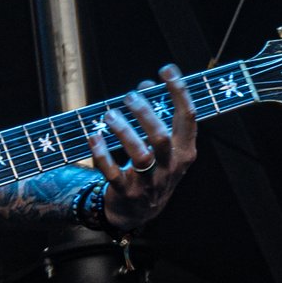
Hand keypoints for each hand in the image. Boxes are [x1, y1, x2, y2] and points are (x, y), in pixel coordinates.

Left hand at [87, 64, 198, 231]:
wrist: (139, 212)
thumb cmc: (152, 168)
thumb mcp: (162, 145)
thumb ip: (156, 114)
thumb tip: (145, 84)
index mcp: (184, 151)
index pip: (188, 117)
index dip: (179, 92)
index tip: (166, 70)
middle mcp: (170, 166)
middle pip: (161, 137)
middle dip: (145, 114)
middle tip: (129, 96)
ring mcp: (149, 182)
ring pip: (140, 156)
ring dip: (123, 132)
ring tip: (110, 115)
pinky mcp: (127, 192)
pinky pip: (113, 173)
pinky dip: (102, 154)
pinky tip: (93, 137)